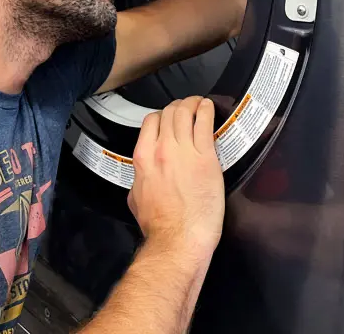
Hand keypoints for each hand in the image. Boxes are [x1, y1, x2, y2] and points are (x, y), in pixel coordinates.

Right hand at [128, 96, 224, 255]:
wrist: (177, 240)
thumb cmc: (159, 225)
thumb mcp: (134, 198)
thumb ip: (138, 179)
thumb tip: (142, 175)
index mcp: (143, 157)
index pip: (150, 121)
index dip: (161, 115)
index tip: (169, 118)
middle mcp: (161, 149)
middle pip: (169, 112)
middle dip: (179, 106)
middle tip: (187, 108)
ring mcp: (184, 151)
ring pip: (185, 112)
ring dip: (193, 103)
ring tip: (199, 103)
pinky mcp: (206, 157)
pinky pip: (204, 123)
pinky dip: (206, 110)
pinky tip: (208, 108)